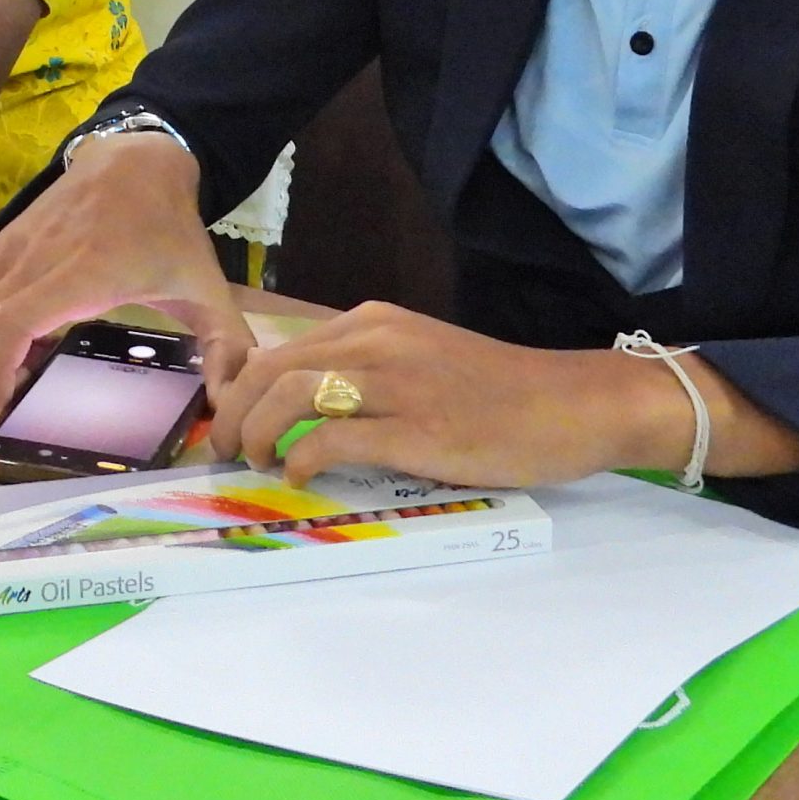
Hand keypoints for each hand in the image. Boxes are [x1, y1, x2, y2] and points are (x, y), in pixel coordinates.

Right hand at [0, 132, 249, 413]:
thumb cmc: (169, 228)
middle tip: (8, 406)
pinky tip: (26, 341)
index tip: (7, 408)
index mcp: (82, 273)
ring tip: (18, 378)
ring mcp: (15, 247)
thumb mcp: (208, 287)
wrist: (136, 158)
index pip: (14, 324)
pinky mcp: (6, 242)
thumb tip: (227, 402)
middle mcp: (36, 259)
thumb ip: (227, 346)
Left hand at [210, 300, 678, 490]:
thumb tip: (303, 407)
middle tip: (229, 452)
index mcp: (374, 322)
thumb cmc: (498, 392)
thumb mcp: (419, 359)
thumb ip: (366, 370)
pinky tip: (301, 477)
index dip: (241, 388)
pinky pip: (335, 438)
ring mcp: (397, 382)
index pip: (280, 347)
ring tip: (257, 464)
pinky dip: (303, 459)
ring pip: (291, 394)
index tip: (232, 422)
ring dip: (258, 433)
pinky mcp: (418, 428)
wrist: (570, 404)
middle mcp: (377, 341)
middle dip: (235, 412)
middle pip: (271, 367)